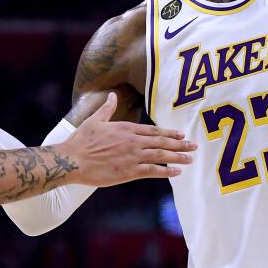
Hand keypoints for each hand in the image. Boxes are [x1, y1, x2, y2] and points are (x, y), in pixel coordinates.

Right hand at [58, 92, 195, 185]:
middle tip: (194, 146)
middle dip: (180, 144)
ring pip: (161, 156)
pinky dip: (166, 171)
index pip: (153, 130)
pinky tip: (177, 172)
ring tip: (190, 159)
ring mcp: (132, 157)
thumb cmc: (81, 141)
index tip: (181, 134)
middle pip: (161, 142)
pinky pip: (152, 171)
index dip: (169, 133)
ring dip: (178, 157)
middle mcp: (133, 142)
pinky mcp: (129, 171)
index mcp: (126, 129)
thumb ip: (108, 109)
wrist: (73, 160)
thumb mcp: (95, 120)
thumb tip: (113, 95)